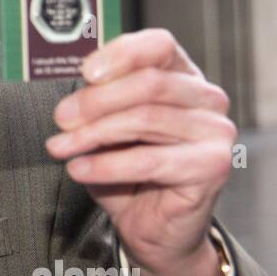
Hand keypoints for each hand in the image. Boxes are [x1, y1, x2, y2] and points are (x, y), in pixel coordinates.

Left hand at [45, 29, 235, 275]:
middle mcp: (207, 99)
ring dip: (93, 134)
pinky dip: (107, 165)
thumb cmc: (131, 173)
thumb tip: (68, 95)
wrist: (156, 229)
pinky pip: (149, 160)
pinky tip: (80, 169)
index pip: (159, 46)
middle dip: (95, 100)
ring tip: (62, 148)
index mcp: (183, 76)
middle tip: (61, 118)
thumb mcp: (107, 129)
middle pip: (149, 83)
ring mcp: (215, 132)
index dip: (122, 54)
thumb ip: (97, 103)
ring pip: (146, 119)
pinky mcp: (213, 166)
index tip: (85, 71)